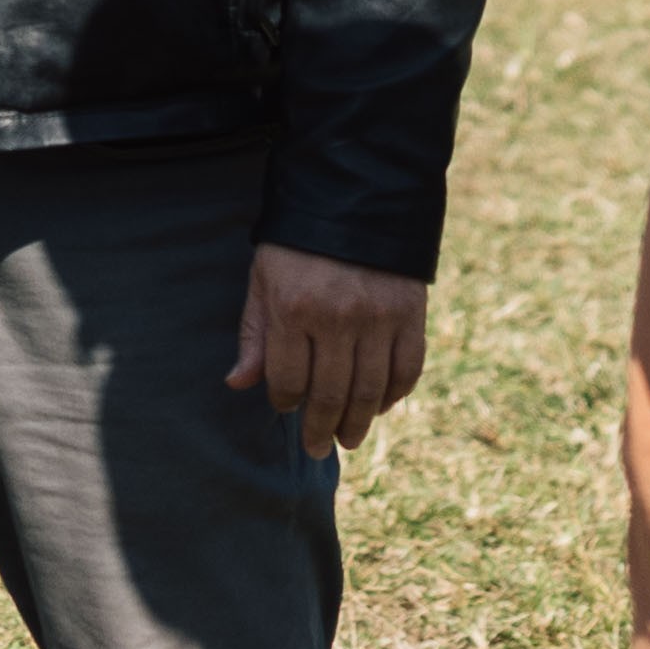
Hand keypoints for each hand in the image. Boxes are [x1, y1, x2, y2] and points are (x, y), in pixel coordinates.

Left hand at [224, 246, 429, 457]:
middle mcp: (337, 317)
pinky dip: (395, 394)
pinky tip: (381, 406)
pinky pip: (407, 368)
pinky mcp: (411, 314)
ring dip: (359, 422)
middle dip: (322, 428)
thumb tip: (238, 384)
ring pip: (370, 389)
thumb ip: (254, 334)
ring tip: (348, 440)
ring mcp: (379, 317)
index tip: (285, 409)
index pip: (288, 379)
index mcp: (293, 308)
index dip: (285, 402)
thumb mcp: (263, 279)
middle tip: (318, 449)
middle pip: (331, 393)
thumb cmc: (297, 244)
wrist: (356, 198)